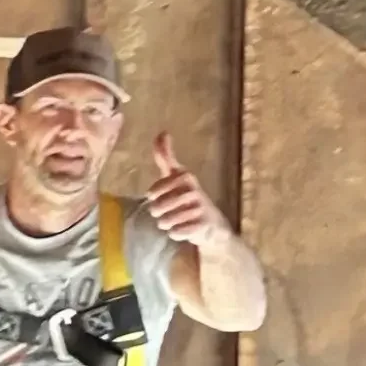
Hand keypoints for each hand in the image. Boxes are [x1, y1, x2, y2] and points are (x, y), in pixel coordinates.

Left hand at [146, 133, 231, 251]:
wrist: (213, 225)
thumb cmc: (189, 197)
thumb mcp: (177, 175)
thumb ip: (166, 157)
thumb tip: (162, 131)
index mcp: (184, 177)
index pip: (153, 191)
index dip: (153, 197)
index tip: (157, 196)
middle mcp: (193, 190)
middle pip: (157, 209)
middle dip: (159, 213)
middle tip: (167, 212)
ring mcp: (199, 208)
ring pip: (165, 222)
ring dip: (166, 224)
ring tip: (174, 221)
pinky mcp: (203, 225)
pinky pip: (176, 232)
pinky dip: (176, 234)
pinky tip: (183, 229)